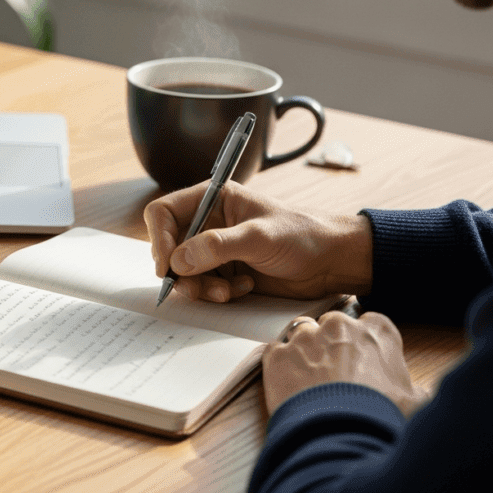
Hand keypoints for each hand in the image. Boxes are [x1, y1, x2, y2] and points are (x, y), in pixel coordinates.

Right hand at [143, 181, 372, 302]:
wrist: (332, 261)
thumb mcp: (259, 236)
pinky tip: (243, 289)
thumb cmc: (303, 235)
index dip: (159, 238)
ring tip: (228, 291)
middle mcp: (209, 223)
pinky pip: (202, 287)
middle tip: (195, 287)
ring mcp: (216, 250)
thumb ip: (218, 246)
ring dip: (200, 286)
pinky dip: (217, 293)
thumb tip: (179, 260)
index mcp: (212, 199)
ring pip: (183, 272)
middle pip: (169, 247)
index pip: (164, 213)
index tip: (166, 265)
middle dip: (181, 271)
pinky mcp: (225, 272)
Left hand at [262, 311, 429, 416]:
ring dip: (305, 350)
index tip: (363, 358)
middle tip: (334, 372)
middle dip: (332, 342)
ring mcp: (305, 338)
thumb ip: (416, 389)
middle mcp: (339, 326)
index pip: (371, 323)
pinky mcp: (277, 354)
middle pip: (333, 324)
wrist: (339, 434)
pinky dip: (280, 364)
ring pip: (302, 332)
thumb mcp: (415, 403)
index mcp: (377, 332)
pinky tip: (289, 384)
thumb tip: (422, 395)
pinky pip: (275, 351)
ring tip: (309, 379)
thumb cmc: (379, 416)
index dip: (365, 342)